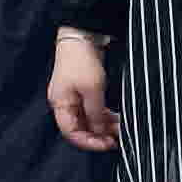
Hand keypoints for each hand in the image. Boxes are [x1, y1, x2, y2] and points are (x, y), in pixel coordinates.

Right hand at [49, 29, 119, 153]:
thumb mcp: (93, 90)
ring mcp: (74, 97)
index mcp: (61, 105)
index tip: (108, 145)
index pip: (71, 133)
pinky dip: (104, 116)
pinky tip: (116, 119)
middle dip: (99, 135)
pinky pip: (93, 110)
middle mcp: (65, 104)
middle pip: (80, 128)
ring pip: (89, 120)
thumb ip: (96, 114)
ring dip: (104, 126)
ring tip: (121, 128)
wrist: (82, 36)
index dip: (89, 142)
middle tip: (118, 139)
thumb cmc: (82, 61)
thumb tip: (100, 133)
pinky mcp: (83, 91)